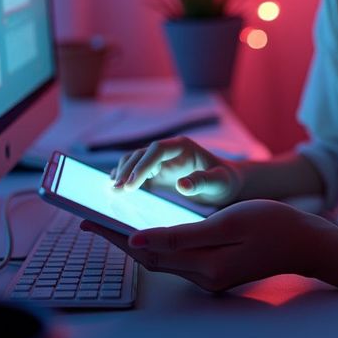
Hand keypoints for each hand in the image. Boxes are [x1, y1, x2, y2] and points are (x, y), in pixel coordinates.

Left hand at [80, 199, 329, 291]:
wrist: (304, 241)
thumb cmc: (272, 224)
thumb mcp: (228, 221)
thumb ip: (182, 234)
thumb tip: (139, 238)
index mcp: (205, 266)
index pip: (148, 251)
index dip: (116, 235)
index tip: (89, 219)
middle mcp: (202, 277)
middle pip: (149, 258)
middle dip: (116, 239)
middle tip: (89, 218)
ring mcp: (208, 277)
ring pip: (160, 260)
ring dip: (133, 242)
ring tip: (109, 222)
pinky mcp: (214, 270)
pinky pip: (176, 258)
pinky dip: (156, 244)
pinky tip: (147, 230)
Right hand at [109, 136, 241, 205]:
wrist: (225, 184)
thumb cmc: (224, 181)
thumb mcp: (219, 182)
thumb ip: (202, 182)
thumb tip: (181, 185)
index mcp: (182, 146)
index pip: (156, 150)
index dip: (142, 165)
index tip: (131, 184)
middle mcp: (168, 151)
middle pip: (141, 154)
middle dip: (127, 171)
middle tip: (116, 191)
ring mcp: (160, 161)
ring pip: (134, 161)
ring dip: (122, 174)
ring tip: (113, 191)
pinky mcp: (156, 173)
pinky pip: (135, 172)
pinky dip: (123, 178)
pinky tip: (113, 188)